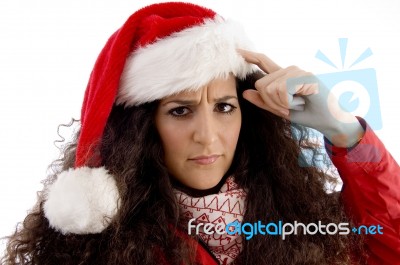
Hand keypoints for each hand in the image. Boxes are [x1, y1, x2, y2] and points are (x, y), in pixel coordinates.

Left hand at [238, 49, 363, 146]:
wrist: (328, 121)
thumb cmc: (307, 114)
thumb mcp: (280, 110)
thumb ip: (264, 102)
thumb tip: (245, 93)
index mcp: (283, 77)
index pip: (264, 62)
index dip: (251, 56)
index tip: (238, 51)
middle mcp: (289, 70)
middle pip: (261, 85)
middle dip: (270, 103)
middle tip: (288, 108)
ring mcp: (297, 71)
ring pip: (270, 89)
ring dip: (281, 104)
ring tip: (297, 104)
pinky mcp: (304, 76)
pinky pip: (282, 90)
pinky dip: (288, 102)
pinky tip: (301, 102)